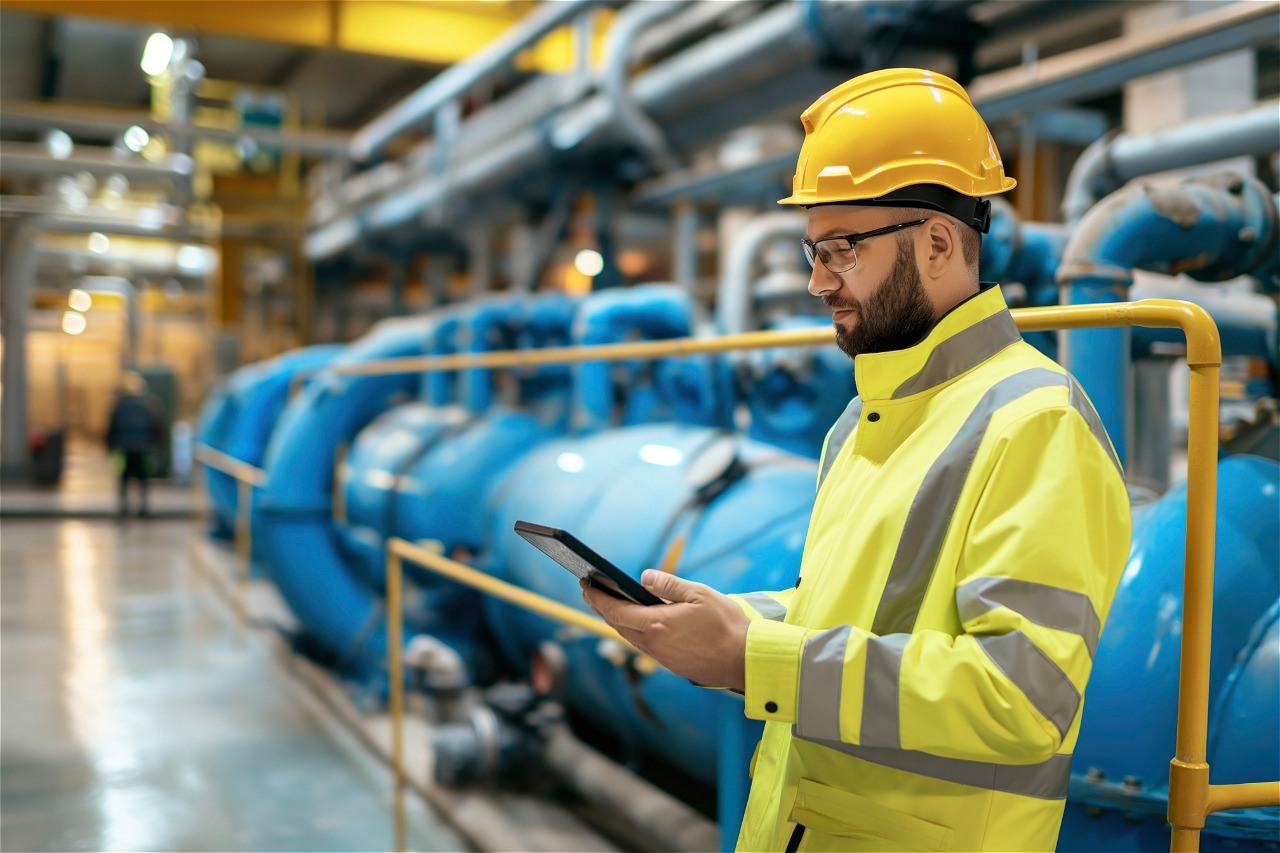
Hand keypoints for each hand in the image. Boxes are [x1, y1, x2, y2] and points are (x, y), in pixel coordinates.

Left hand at [582, 570, 747, 691]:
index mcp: (656, 624)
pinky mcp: (671, 664)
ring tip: (610, 604)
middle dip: (601, 606)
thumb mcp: (699, 594)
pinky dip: (633, 630)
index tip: (585, 584)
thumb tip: (643, 577)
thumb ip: (668, 584)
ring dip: (616, 619)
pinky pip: (644, 645)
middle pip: (618, 624)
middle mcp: (653, 643)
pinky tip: (637, 622)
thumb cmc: (726, 625)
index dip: (597, 597)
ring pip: (630, 636)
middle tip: (591, 590)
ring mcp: (661, 657)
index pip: (615, 610)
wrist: (745, 660)